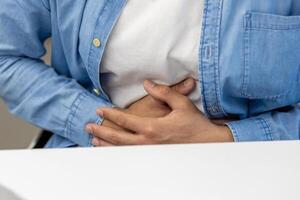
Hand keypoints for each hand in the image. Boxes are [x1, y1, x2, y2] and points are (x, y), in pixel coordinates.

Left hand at [86, 80, 233, 145]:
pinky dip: (119, 154)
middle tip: (88, 127)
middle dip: (101, 132)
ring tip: (94, 142)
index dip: (110, 114)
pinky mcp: (154, 157)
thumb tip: (147, 83)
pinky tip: (113, 152)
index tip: (99, 110)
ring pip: (122, 151)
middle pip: (118, 138)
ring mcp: (150, 152)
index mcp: (153, 128)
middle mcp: (148, 142)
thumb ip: (163, 92)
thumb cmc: (195, 124)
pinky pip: (131, 157)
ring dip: (106, 146)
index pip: (125, 120)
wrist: (208, 143)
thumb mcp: (181, 104)